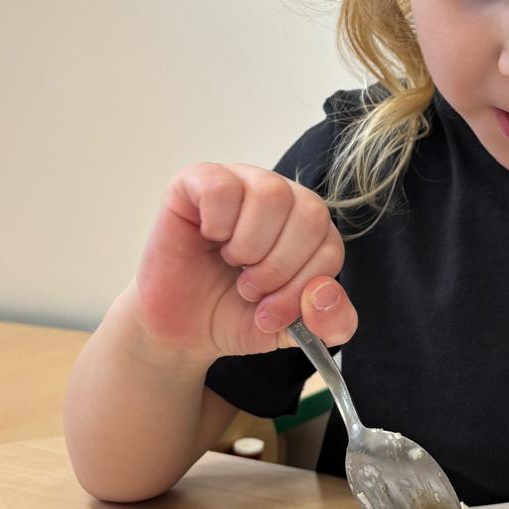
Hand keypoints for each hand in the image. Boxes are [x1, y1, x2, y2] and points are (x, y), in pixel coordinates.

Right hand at [135, 163, 358, 364]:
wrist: (178, 326)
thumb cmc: (234, 314)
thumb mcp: (289, 329)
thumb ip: (330, 323)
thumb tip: (325, 293)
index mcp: (310, 228)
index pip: (330, 245)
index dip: (301, 286)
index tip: (268, 311)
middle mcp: (283, 196)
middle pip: (310, 214)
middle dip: (278, 268)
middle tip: (248, 288)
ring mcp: (242, 181)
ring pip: (272, 194)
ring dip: (249, 246)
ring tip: (231, 262)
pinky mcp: (199, 179)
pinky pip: (222, 187)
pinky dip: (217, 223)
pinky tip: (208, 237)